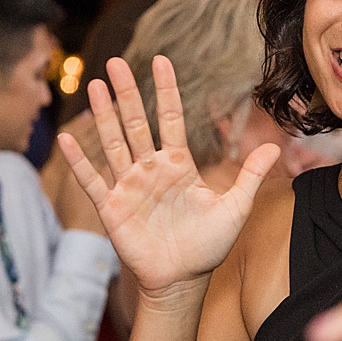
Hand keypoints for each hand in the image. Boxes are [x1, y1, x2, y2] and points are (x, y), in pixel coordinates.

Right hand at [57, 56, 279, 297]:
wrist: (183, 280)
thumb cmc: (208, 246)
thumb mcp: (235, 207)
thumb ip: (249, 175)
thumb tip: (274, 145)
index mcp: (178, 165)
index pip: (170, 119)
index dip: (166, 90)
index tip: (161, 60)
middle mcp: (151, 169)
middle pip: (136, 123)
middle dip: (127, 93)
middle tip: (116, 61)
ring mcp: (129, 186)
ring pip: (114, 143)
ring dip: (104, 115)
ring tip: (95, 85)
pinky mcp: (113, 208)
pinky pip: (93, 181)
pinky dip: (80, 161)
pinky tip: (67, 138)